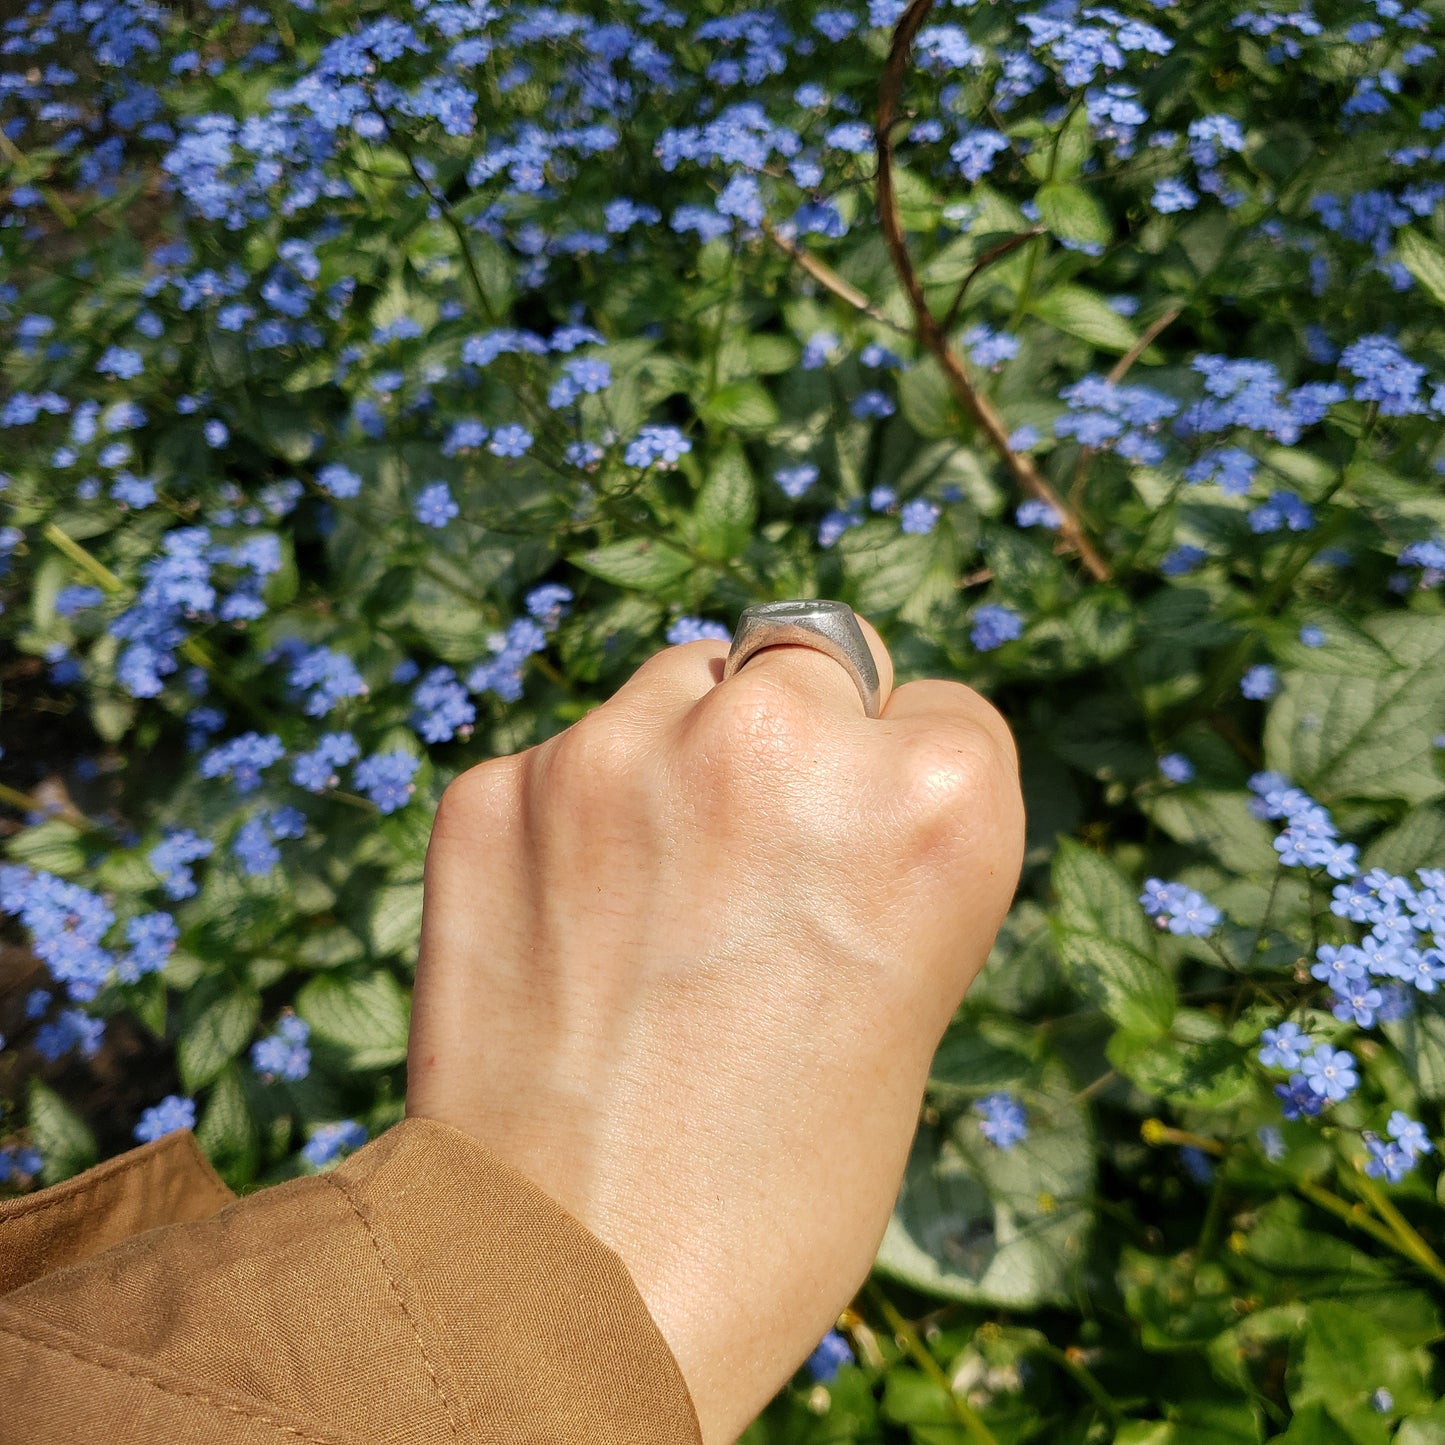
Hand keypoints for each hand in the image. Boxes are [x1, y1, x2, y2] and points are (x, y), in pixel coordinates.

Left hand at [406, 613, 1024, 1442]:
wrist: (574, 1297)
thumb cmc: (778, 1183)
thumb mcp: (906, 995)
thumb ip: (871, 840)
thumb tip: (810, 746)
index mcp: (934, 804)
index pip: (934, 707)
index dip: (895, 789)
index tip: (856, 859)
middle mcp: (779, 742)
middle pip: (803, 661)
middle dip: (789, 741)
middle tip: (748, 865)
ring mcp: (618, 754)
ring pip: (676, 689)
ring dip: (676, 761)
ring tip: (653, 905)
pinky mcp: (493, 792)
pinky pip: (561, 762)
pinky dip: (571, 821)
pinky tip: (567, 931)